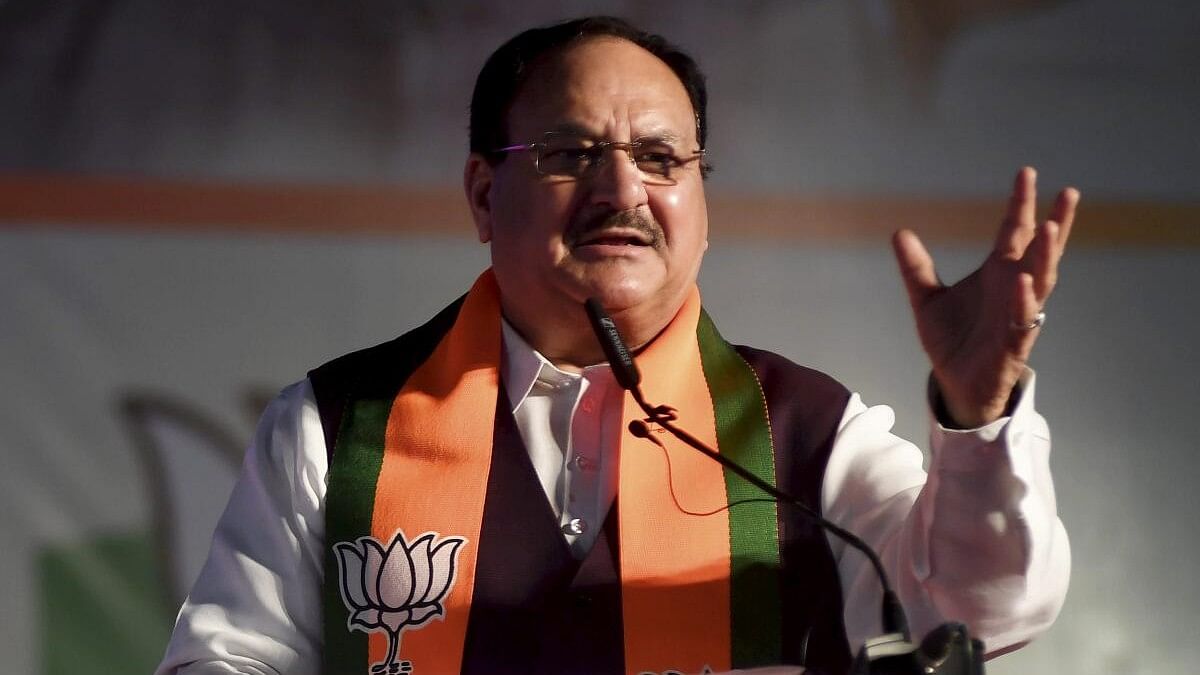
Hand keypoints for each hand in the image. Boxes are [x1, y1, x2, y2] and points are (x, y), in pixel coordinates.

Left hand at [891, 167, 1078, 426]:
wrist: (953, 383)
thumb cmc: (951, 339)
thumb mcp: (926, 299)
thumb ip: (916, 267)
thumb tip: (899, 232)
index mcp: (997, 272)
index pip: (1014, 231)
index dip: (1021, 203)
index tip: (1027, 172)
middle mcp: (1013, 287)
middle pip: (1040, 249)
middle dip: (1054, 222)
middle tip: (1068, 192)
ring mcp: (1017, 314)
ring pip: (1041, 280)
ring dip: (1047, 255)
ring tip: (1051, 226)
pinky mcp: (1013, 342)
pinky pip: (1022, 319)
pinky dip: (1023, 300)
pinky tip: (1022, 280)